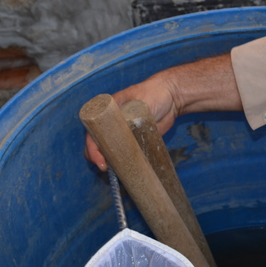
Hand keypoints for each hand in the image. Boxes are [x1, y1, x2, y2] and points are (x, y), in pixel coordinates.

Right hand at [83, 54, 241, 170]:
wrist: (172, 98)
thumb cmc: (153, 94)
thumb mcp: (140, 103)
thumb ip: (133, 116)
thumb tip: (128, 133)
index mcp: (106, 111)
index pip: (92, 132)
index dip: (92, 147)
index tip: (100, 159)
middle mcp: (111, 123)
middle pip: (97, 144)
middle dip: (97, 157)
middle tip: (106, 168)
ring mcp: (122, 133)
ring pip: (109, 150)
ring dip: (109, 162)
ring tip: (114, 172)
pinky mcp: (134, 141)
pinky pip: (124, 154)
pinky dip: (122, 163)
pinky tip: (124, 171)